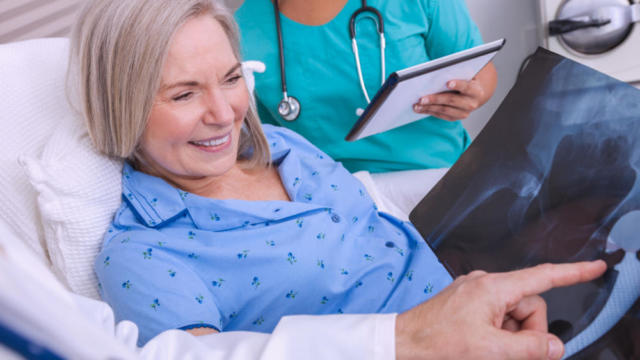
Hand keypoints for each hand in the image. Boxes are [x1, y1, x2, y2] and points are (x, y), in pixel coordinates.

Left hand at [395, 260, 606, 359]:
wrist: (403, 343)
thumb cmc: (437, 342)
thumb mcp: (489, 350)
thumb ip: (528, 348)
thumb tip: (555, 346)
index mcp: (493, 287)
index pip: (543, 276)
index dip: (573, 272)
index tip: (595, 266)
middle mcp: (485, 284)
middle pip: (529, 304)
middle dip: (528, 332)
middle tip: (510, 352)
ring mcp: (475, 293)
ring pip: (513, 314)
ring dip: (511, 335)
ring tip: (488, 350)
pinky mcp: (467, 303)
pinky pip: (496, 315)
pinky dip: (498, 333)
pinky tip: (482, 345)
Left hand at [413, 62, 496, 120]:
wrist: (473, 96)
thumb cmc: (465, 81)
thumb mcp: (464, 76)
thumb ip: (456, 73)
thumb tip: (436, 70)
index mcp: (475, 90)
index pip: (466, 87)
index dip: (458, 85)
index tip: (448, 83)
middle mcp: (471, 103)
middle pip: (451, 100)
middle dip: (435, 99)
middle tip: (421, 98)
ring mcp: (463, 113)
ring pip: (444, 110)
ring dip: (428, 107)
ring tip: (417, 105)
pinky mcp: (455, 118)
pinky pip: (440, 115)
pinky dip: (429, 111)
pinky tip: (419, 108)